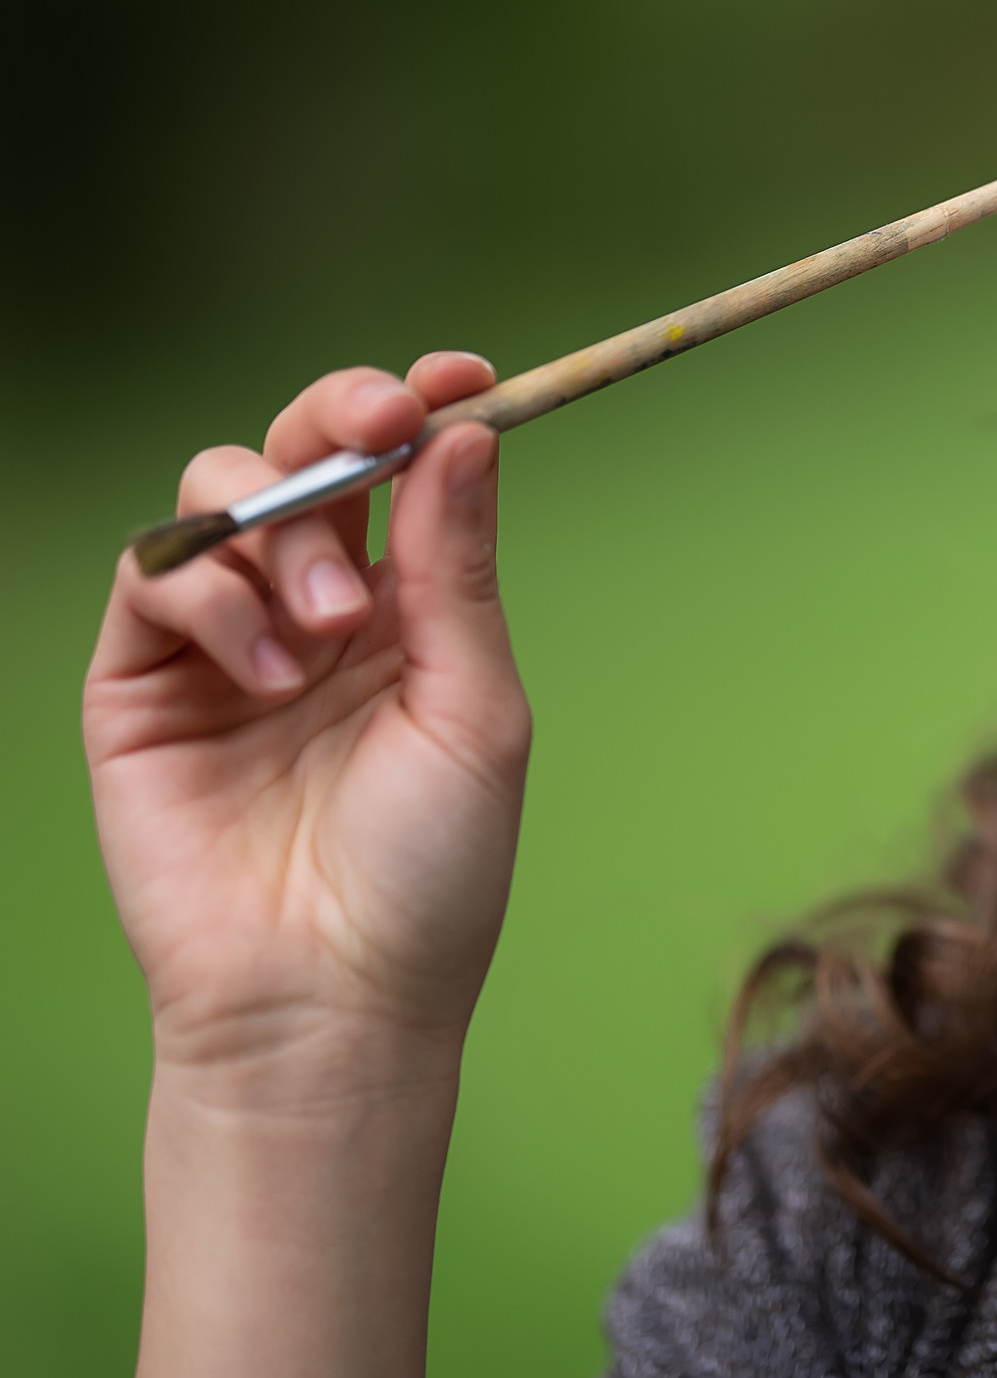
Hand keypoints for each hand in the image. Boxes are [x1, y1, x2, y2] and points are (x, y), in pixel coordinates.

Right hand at [85, 352, 532, 1085]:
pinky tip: (270, 670)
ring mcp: (223, 643)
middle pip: (304, 456)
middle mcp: (316, 610)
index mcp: (411, 611)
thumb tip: (465, 435)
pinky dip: (213, 594)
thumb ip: (456, 571)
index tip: (465, 376)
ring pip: (220, 497)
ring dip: (283, 531)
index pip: (405, 476)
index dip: (424, 411)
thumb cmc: (429, 873)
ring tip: (335, 626)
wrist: (332, 1000)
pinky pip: (153, 576)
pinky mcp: (140, 685)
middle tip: (383, 423)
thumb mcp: (474, 708)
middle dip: (339, 418)